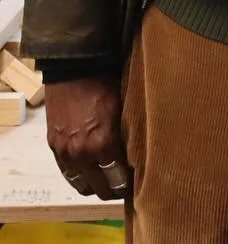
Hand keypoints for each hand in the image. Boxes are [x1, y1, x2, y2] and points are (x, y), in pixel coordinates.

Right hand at [46, 76, 129, 199]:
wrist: (75, 69)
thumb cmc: (107, 84)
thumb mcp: (124, 109)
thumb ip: (129, 135)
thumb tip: (142, 152)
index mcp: (104, 143)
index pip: (119, 179)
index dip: (129, 184)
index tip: (138, 183)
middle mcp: (83, 153)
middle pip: (101, 187)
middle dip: (114, 189)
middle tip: (125, 185)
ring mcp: (66, 152)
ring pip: (83, 185)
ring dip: (96, 185)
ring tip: (108, 180)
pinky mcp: (54, 146)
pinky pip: (68, 173)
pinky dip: (80, 176)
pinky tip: (91, 172)